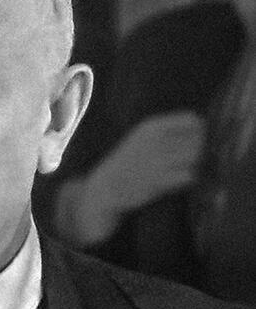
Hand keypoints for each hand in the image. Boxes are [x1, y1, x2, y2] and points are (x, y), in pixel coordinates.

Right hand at [56, 111, 204, 245]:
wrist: (106, 187)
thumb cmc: (129, 162)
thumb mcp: (142, 137)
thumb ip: (169, 130)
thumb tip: (203, 127)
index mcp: (151, 126)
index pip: (193, 121)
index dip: (199, 131)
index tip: (192, 142)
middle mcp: (155, 140)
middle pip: (198, 139)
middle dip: (198, 149)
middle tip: (186, 160)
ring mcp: (157, 159)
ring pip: (196, 157)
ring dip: (193, 164)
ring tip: (179, 170)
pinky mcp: (159, 180)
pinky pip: (189, 176)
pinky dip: (187, 179)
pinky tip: (175, 181)